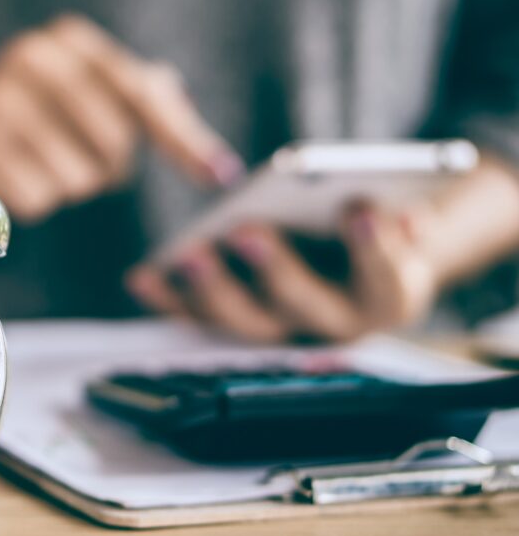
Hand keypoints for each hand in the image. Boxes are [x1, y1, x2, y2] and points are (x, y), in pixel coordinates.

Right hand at [0, 14, 242, 222]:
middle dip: (113, 164)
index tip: (217, 174)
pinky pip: (39, 198)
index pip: (141, 94)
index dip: (182, 137)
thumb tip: (218, 165)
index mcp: (70, 40)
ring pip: (76, 177)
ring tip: (49, 162)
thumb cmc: (52, 116)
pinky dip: (39, 199)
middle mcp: (30, 59)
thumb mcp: (104, 96)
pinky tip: (21, 175)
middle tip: (91, 159)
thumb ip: (158, 111)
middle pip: (112, 140)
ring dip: (74, 184)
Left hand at [126, 202, 441, 342]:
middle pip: (303, 305)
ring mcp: (281, 328)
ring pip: (245, 321)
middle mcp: (333, 325)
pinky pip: (196, 318)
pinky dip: (167, 299)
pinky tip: (142, 277)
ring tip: (190, 253)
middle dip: (276, 268)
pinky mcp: (234, 322)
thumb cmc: (366, 225)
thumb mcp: (390, 213)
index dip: (374, 248)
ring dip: (214, 289)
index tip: (360, 207)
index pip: (387, 280)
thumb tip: (393, 215)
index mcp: (387, 296)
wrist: (351, 254)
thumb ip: (393, 215)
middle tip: (247, 230)